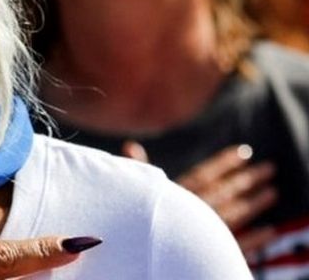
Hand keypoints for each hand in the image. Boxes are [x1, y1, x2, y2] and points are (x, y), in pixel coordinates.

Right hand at [122, 141, 277, 255]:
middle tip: (268, 168)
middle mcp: (196, 212)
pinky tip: (270, 230)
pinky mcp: (215, 254)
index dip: (224, 162)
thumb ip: (140, 170)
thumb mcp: (135, 193)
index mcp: (177, 196)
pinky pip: (240, 245)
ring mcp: (208, 233)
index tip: (244, 152)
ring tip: (272, 192)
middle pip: (226, 192)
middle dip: (247, 179)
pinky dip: (257, 238)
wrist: (145, 259)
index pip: (204, 174)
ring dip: (256, 203)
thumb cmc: (136, 222)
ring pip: (237, 215)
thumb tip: (130, 144)